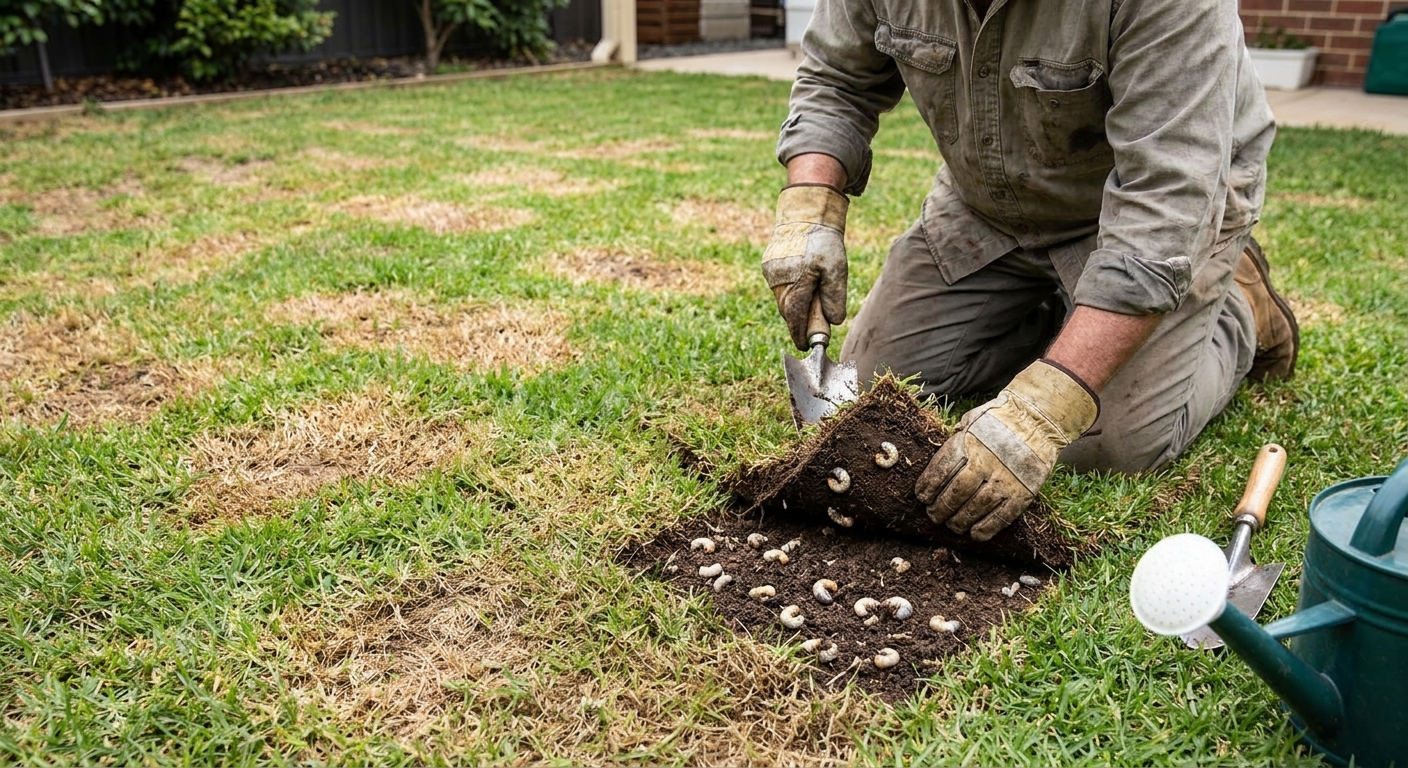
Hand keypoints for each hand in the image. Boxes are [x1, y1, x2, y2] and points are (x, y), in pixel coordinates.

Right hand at [760, 184, 848, 348]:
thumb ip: (835, 297)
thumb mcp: (837, 269)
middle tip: (815, 325)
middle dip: (800, 321)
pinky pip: (780, 288)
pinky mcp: (768, 266)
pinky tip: (803, 281)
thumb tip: (833, 322)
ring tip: (812, 293)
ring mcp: (771, 273)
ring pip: (783, 300)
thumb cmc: (824, 242)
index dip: (800, 334)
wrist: (806, 213)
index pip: (796, 317)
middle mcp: (779, 279)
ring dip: (796, 305)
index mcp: (797, 281)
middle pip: (788, 311)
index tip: (805, 347)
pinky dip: (791, 292)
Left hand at [915, 360, 1098, 540]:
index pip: (941, 470)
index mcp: (969, 443)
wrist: (1038, 420)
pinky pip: (1002, 517)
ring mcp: (1006, 480)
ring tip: (952, 525)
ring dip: (960, 520)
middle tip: (934, 515)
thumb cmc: (1000, 420)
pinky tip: (975, 533)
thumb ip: (956, 439)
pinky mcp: (1023, 493)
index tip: (922, 497)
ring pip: (976, 508)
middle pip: (957, 493)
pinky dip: (987, 528)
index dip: (928, 486)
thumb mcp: (972, 419)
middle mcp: (986, 462)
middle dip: (941, 508)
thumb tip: (940, 460)